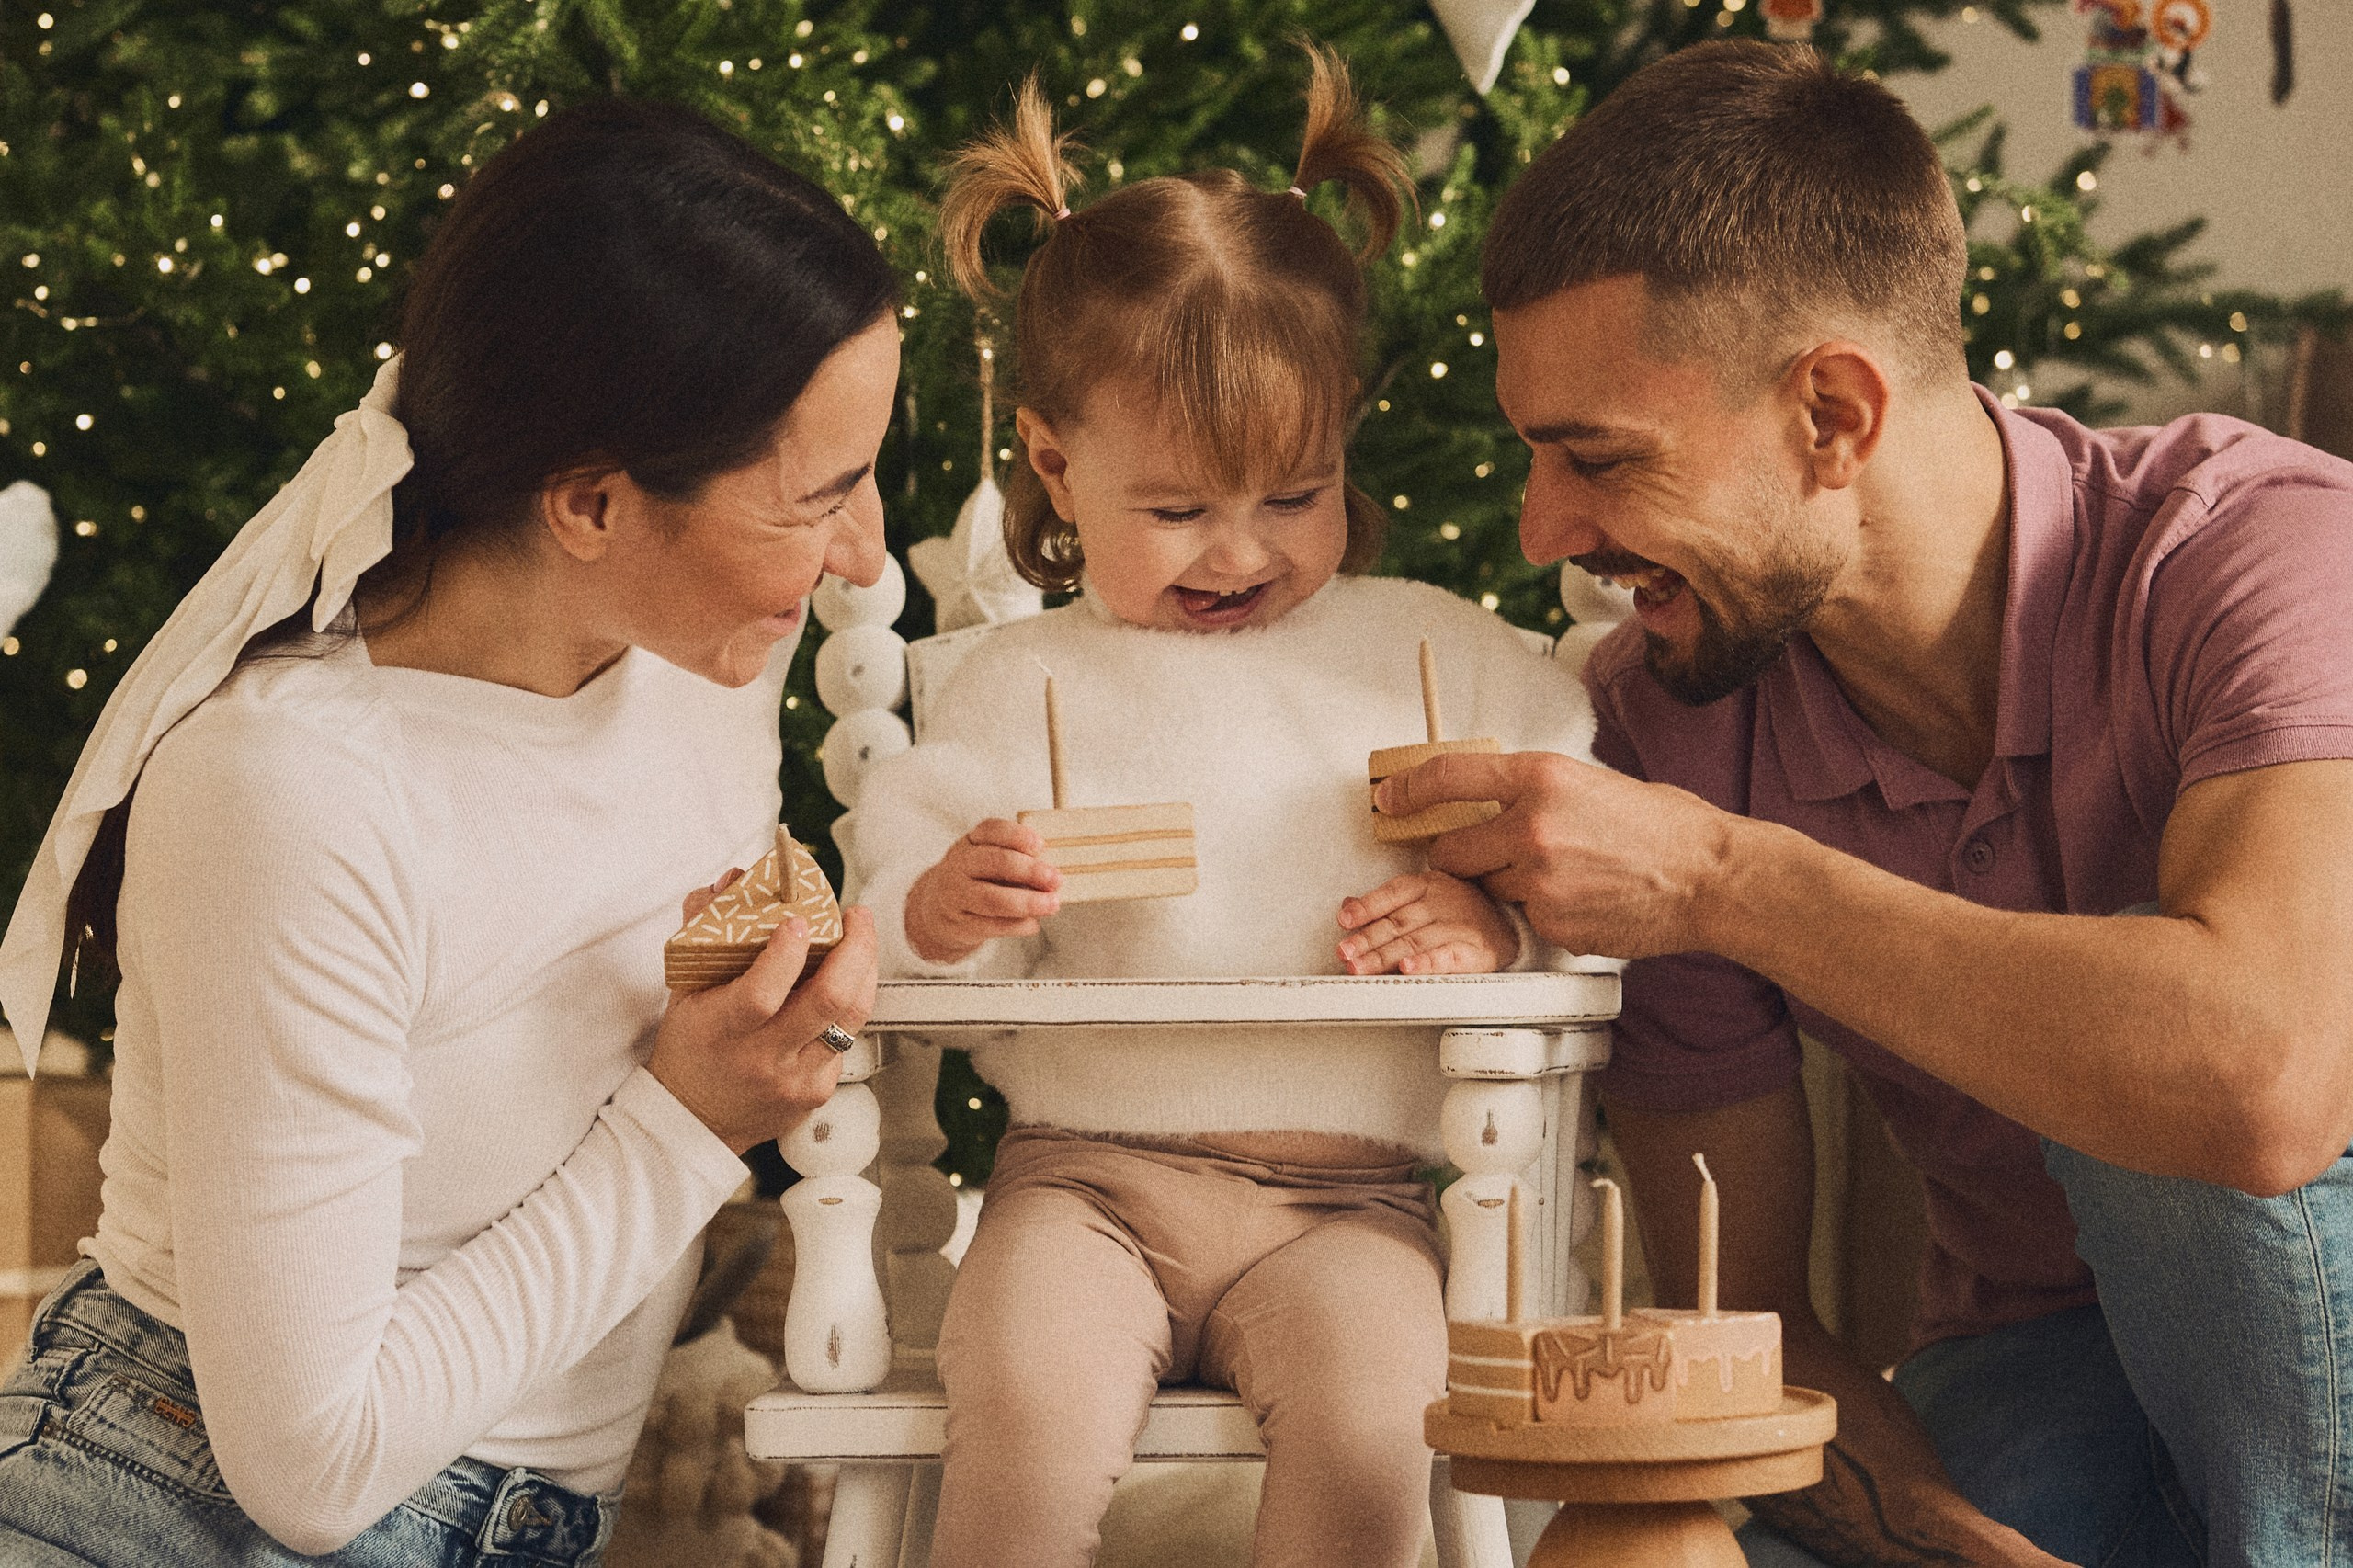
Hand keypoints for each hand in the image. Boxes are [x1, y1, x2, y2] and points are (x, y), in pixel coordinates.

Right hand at [648, 871, 878, 1154]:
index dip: (785, 955)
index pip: (761, 994)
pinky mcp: (819, 1092)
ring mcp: (795, 1080)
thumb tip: (732, 879)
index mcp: (722, 1031)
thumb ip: (704, 930)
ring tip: (861, 940)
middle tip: (857, 916)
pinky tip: (844, 984)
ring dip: (864, 971)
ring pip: (850, 1019)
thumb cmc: (692, 1046)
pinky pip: (846, 1039)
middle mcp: (762, 1059)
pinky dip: (849, 1005)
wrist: (697, 1118)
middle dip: (854, 950)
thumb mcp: (686, 990)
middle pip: (826, 1002)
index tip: (799, 919)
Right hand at [904, 818, 1060, 964]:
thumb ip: (1017, 858)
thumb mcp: (988, 858)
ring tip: (1052, 905)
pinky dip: (1017, 926)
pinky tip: (1033, 924)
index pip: (991, 830)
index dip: (1017, 836)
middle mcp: (960, 864)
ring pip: (992, 899)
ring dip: (1027, 902)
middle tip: (1056, 879)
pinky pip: (992, 926)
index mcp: (972, 842)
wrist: (938, 910)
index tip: (1040, 845)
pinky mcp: (961, 924)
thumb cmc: (977, 878)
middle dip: (1030, 871)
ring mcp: (957, 895)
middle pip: (995, 862)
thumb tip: (1053, 870)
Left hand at [1336, 868, 1520, 974]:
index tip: (1345, 920)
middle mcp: (1441, 903)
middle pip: (1398, 923)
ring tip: (1361, 967)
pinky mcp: (1473, 952)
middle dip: (1367, 940)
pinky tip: (1407, 969)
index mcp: (1426, 886)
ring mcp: (1457, 926)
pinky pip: (1446, 957)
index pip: (1392, 893)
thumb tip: (1347, 905)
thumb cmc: (1457, 912)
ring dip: (1384, 957)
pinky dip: (1426, 964)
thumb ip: (1384, 904)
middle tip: (1345, 953)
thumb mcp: (1421, 898)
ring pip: (1415, 942)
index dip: (1367, 907)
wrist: (1507, 926)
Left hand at [1375, 749, 1738, 959]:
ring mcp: (1538, 881)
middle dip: (1463, 856)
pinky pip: (1525, 919)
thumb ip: (1538, 791)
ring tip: (1571, 875)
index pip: (1450, 776)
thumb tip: (1497, 798)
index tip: (1388, 797)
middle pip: (1452, 851)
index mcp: (1541, 778)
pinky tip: (1587, 899)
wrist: (1711, 877)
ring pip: (1490, 888)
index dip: (1409, 788)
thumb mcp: (1594, 783)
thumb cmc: (1665, 828)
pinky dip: (1545, 913)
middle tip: (1496, 853)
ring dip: (1511, 885)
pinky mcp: (1551, 924)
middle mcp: (1531, 827)